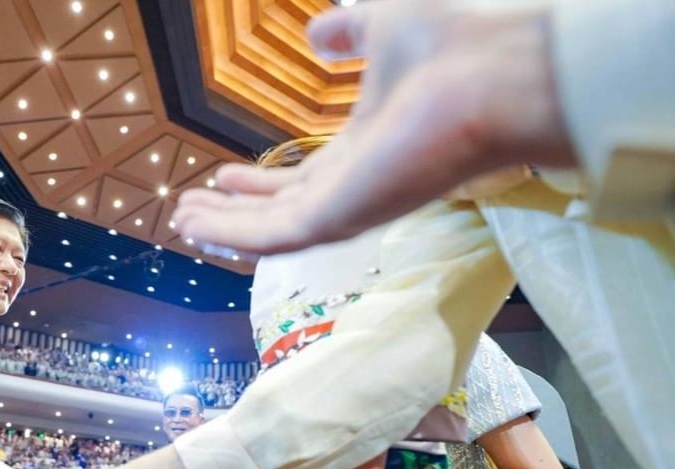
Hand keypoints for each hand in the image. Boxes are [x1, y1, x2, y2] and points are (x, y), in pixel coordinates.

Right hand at [172, 0, 574, 256]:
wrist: (492, 76)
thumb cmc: (449, 47)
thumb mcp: (383, 25)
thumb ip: (349, 32)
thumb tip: (318, 31)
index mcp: (364, 149)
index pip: (303, 177)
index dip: (260, 181)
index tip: (223, 176)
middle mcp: (354, 185)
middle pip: (282, 210)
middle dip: (235, 212)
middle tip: (191, 210)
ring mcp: (347, 206)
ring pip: (272, 230)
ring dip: (225, 229)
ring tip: (182, 221)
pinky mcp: (341, 218)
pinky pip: (274, 237)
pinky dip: (232, 235)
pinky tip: (195, 226)